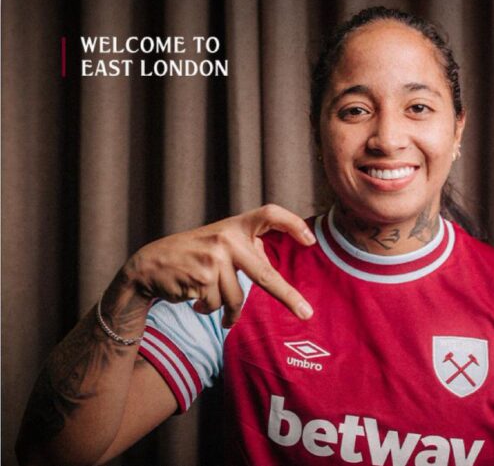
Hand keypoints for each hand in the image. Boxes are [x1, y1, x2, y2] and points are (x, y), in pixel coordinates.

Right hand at [121, 204, 315, 326]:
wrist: (147, 266)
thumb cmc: (191, 256)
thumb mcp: (218, 243)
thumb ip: (244, 248)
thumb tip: (270, 261)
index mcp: (234, 226)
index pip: (269, 213)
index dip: (292, 223)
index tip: (311, 240)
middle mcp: (226, 238)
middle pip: (265, 273)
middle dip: (287, 296)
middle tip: (306, 314)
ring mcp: (214, 258)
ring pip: (236, 298)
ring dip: (228, 312)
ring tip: (215, 308)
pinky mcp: (201, 278)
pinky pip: (216, 305)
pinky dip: (209, 310)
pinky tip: (195, 299)